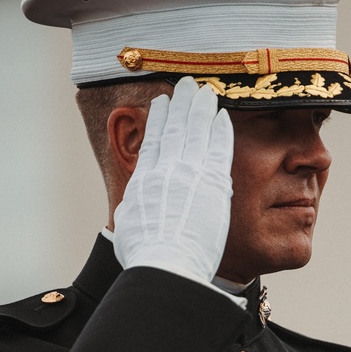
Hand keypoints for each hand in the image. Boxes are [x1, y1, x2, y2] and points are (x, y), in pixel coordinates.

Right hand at [113, 76, 233, 286]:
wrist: (167, 266)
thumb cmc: (146, 257)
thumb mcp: (128, 225)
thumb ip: (133, 208)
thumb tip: (132, 205)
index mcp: (145, 179)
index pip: (153, 140)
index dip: (159, 119)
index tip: (163, 102)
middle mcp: (167, 170)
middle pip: (176, 129)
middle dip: (182, 104)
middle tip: (187, 85)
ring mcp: (191, 174)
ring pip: (197, 132)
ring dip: (201, 108)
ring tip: (205, 92)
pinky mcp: (215, 184)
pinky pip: (219, 148)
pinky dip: (220, 130)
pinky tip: (223, 116)